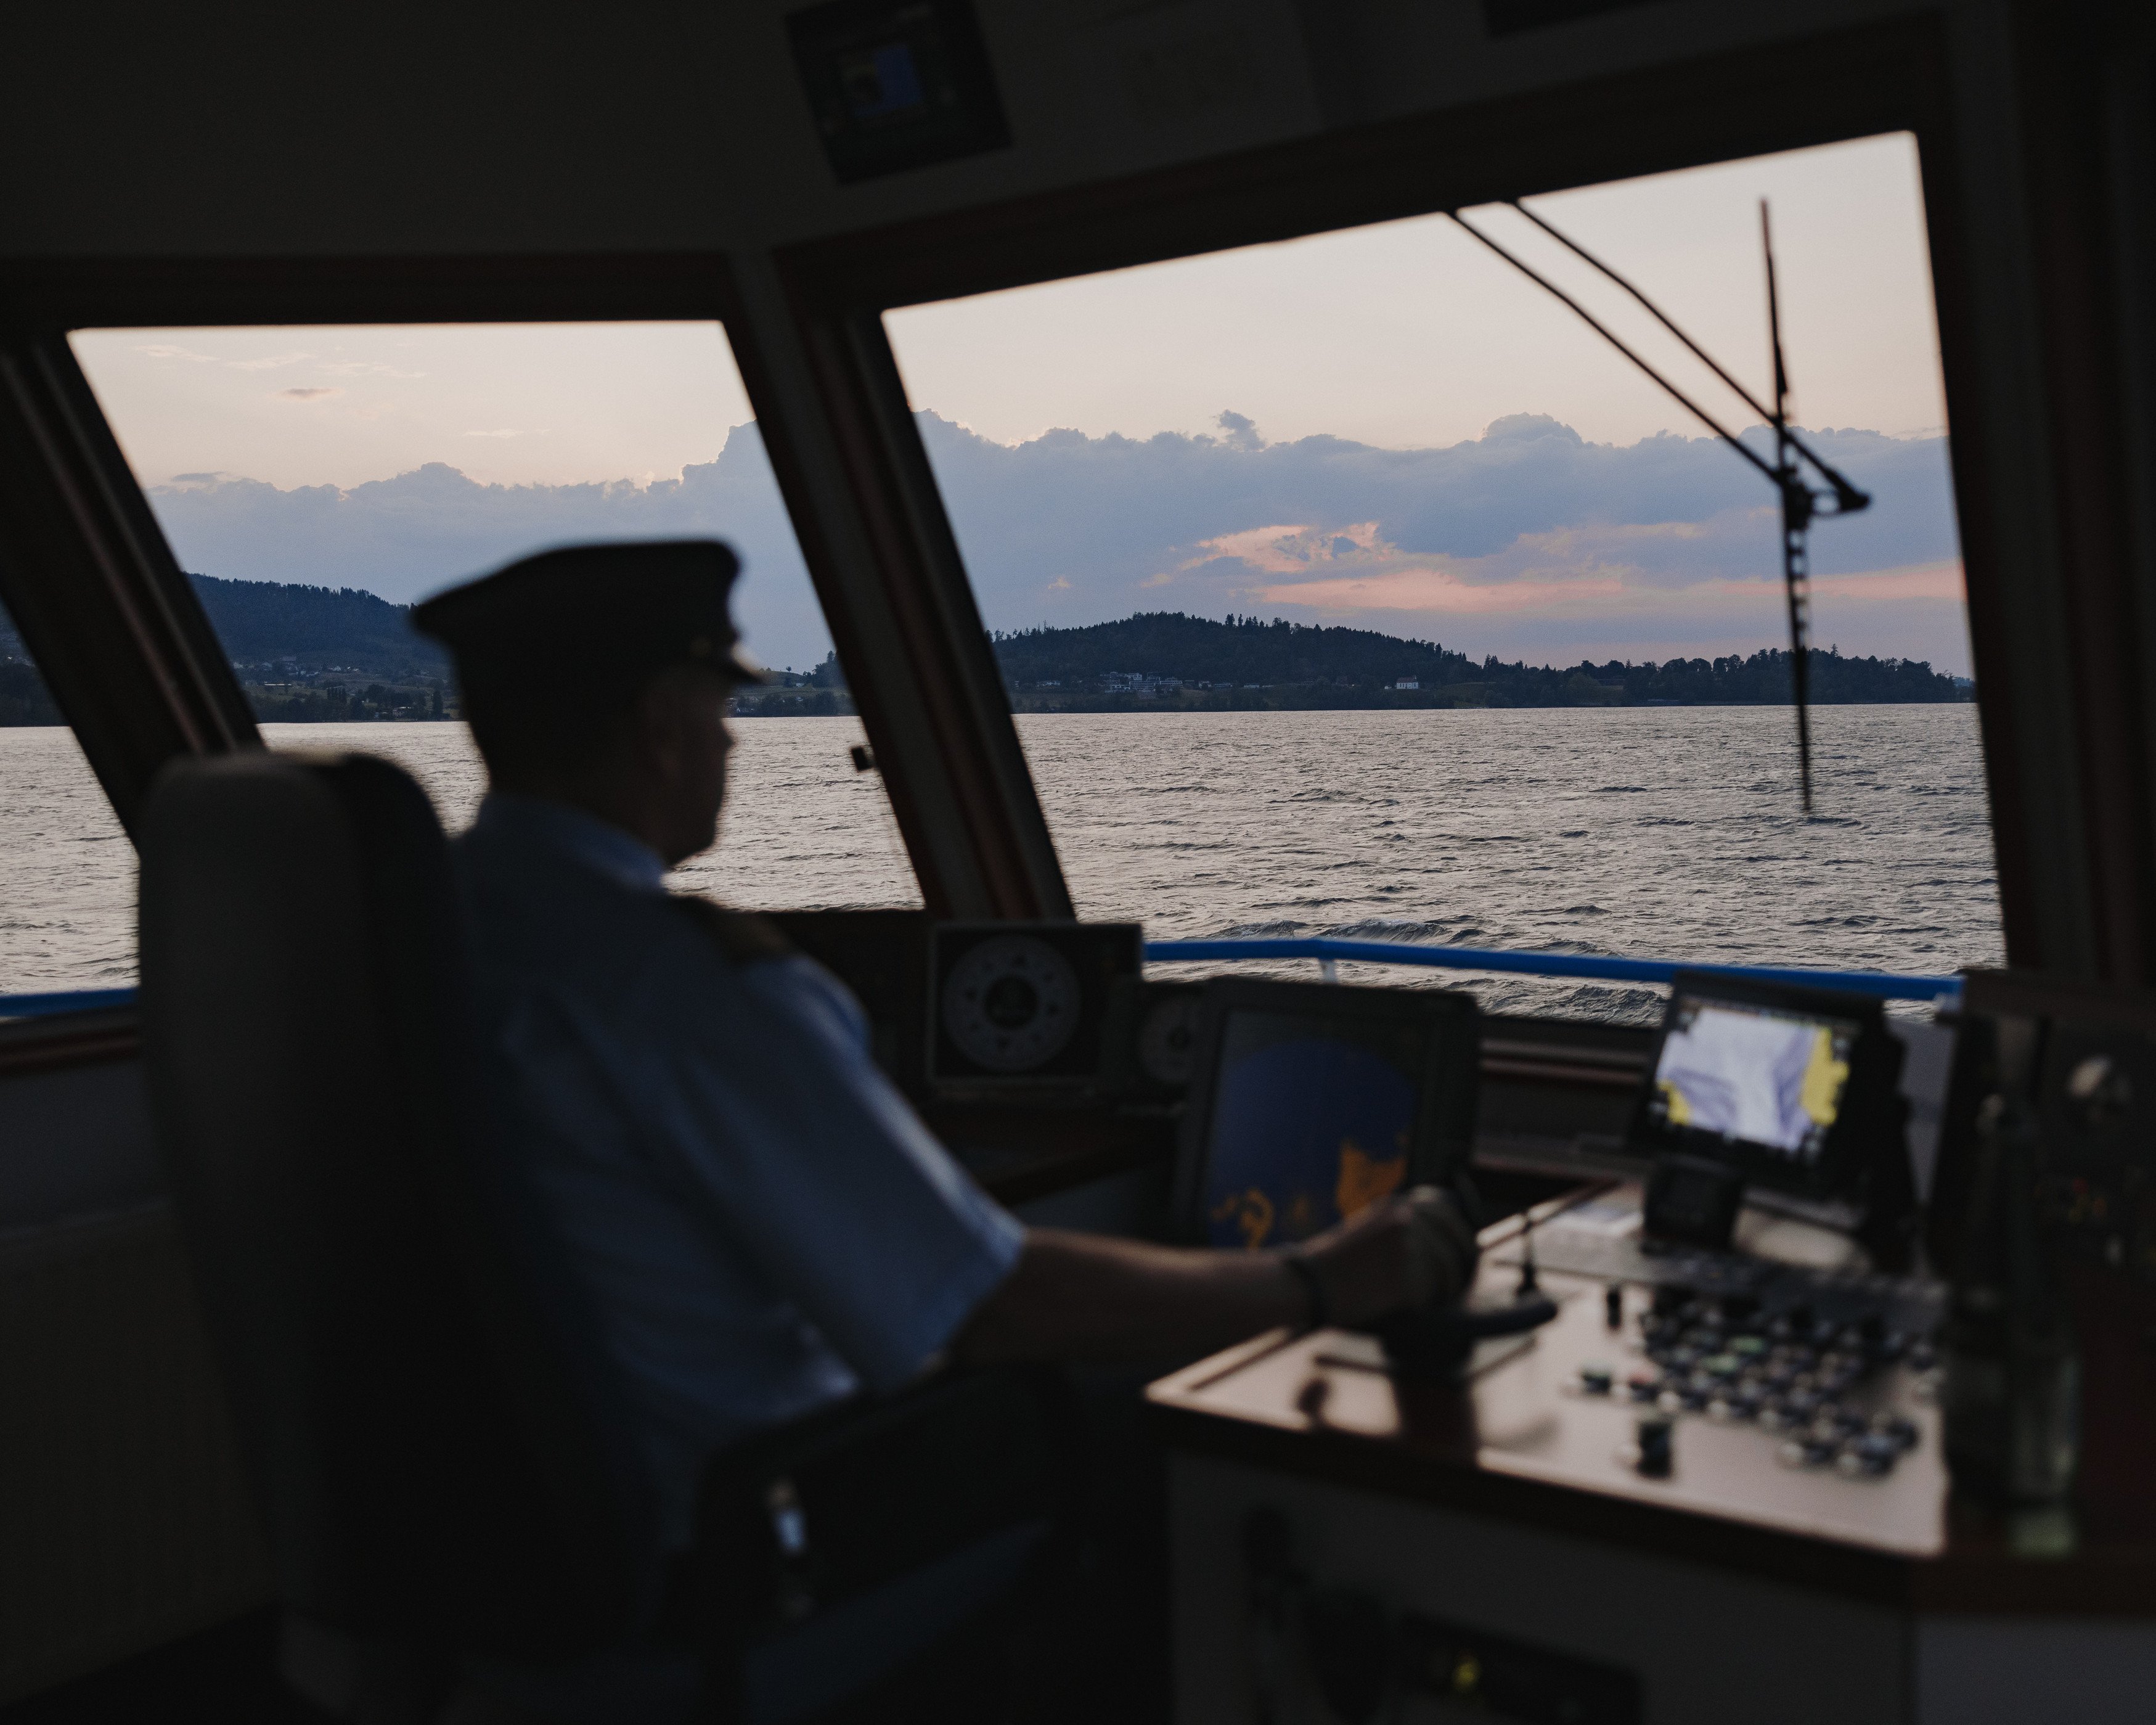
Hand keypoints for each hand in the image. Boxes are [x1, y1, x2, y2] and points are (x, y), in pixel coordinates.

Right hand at [1289, 1185, 1478, 1326]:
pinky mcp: (1407, 1277)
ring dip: (1448, 1288)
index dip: (1459, 1232)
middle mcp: (1405, 1219)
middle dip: (1463, 1264)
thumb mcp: (1366, 1230)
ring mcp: (1407, 1247)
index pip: (1445, 1210)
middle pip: (1454, 1242)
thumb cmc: (1330, 1265)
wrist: (1306, 1283)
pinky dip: (1428, 1304)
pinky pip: (1431, 1293)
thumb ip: (1400, 1230)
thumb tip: (1439, 1247)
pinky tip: (1414, 1308)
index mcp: (1394, 1205)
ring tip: (1435, 1301)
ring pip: (1447, 1270)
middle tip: (1461, 1283)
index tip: (1465, 1249)